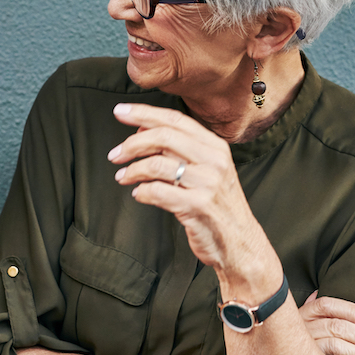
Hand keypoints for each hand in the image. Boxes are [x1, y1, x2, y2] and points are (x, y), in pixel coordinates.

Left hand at [109, 103, 268, 274]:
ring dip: (132, 170)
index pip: (175, 120)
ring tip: (123, 177)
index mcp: (215, 146)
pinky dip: (142, 192)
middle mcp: (214, 161)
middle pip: (163, 137)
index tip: (119, 112)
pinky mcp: (197, 207)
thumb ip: (180, 149)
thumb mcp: (207, 170)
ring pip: (156, 165)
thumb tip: (142, 129)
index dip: (144, 113)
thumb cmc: (217, 204)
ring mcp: (207, 183)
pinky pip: (157, 192)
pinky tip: (139, 194)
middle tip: (115, 154)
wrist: (240, 242)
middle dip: (132, 143)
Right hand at [299, 291, 354, 354]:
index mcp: (300, 314)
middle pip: (336, 325)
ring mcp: (301, 345)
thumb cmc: (294, 347)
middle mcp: (299, 327)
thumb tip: (318, 292)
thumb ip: (310, 310)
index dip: (353, 312)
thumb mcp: (300, 325)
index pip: (327, 305)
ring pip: (336, 340)